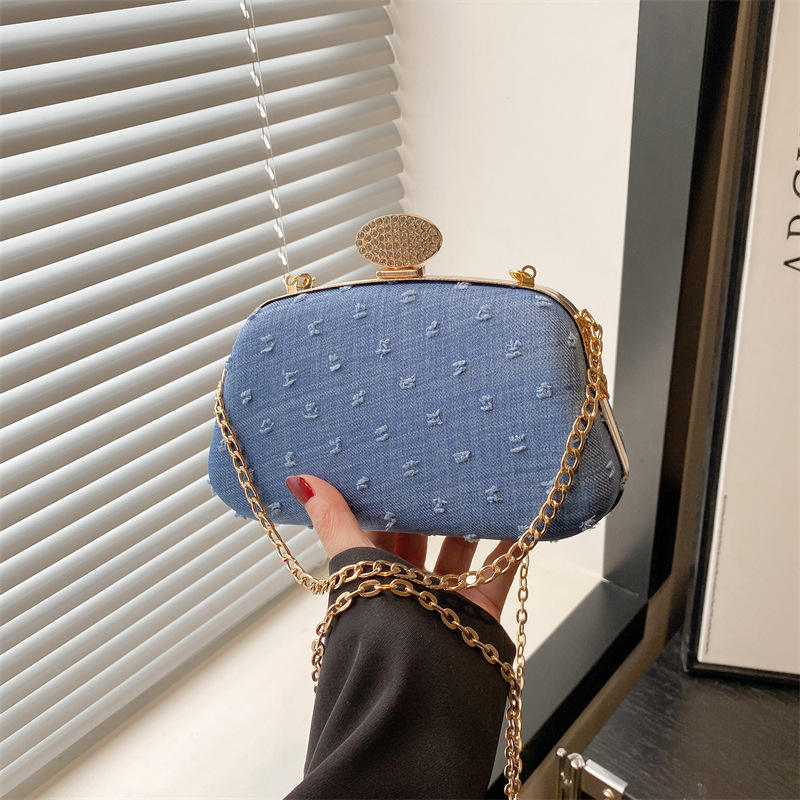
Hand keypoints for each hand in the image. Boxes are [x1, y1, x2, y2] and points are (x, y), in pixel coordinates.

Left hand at [286, 474, 521, 622]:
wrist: (417, 688)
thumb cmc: (378, 622)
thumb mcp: (353, 561)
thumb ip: (333, 519)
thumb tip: (299, 480)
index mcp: (373, 576)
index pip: (380, 528)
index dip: (386, 498)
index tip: (398, 464)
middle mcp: (408, 588)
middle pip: (421, 537)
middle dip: (430, 506)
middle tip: (442, 466)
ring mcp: (444, 600)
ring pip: (460, 552)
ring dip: (469, 523)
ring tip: (478, 487)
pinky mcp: (478, 613)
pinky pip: (497, 574)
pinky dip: (510, 551)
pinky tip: (520, 524)